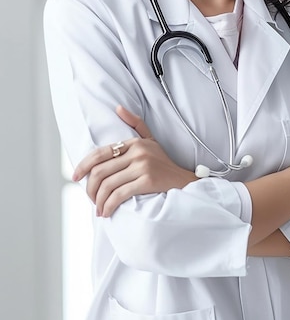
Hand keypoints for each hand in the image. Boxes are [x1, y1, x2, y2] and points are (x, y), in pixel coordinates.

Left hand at [72, 106, 196, 216]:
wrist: (184, 180)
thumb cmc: (164, 163)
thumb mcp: (151, 140)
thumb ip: (136, 124)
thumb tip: (118, 107)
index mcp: (134, 143)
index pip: (100, 153)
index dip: (84, 166)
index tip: (75, 177)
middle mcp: (137, 152)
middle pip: (100, 172)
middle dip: (91, 189)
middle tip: (91, 200)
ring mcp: (142, 166)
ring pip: (108, 185)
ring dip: (99, 201)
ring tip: (100, 209)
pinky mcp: (147, 181)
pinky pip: (119, 195)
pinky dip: (109, 206)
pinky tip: (108, 212)